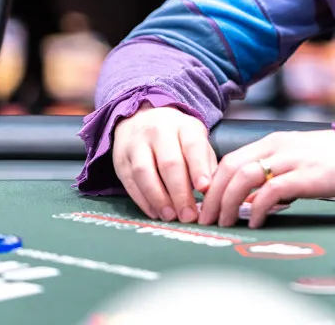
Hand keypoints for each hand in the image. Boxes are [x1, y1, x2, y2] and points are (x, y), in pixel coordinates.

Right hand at [111, 102, 216, 223]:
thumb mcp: (196, 140)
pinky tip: (155, 213)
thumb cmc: (177, 136)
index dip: (198, 167)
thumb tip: (214, 191)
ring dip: (158, 199)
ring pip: (145, 173)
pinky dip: (143, 200)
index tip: (204, 189)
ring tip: (170, 216)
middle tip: (188, 215)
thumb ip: (206, 163)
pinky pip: (130, 182)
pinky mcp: (120, 159)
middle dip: (180, 192)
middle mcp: (159, 132)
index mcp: (184, 125)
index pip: (192, 145)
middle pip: (169, 163)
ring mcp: (136, 144)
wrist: (142, 118)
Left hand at [196, 130, 334, 229]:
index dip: (212, 182)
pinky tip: (255, 221)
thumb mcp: (298, 158)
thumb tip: (251, 198)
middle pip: (230, 168)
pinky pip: (271, 192)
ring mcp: (292, 160)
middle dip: (213, 195)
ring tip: (225, 222)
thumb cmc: (334, 159)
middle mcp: (279, 146)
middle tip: (206, 218)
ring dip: (228, 203)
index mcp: (274, 141)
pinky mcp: (306, 176)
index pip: (230, 159)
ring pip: (244, 177)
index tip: (206, 203)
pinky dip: (257, 208)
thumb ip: (274, 172)